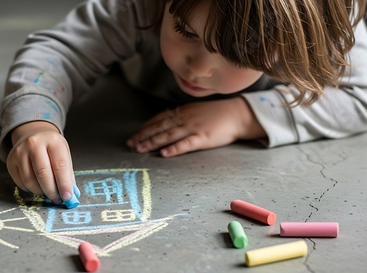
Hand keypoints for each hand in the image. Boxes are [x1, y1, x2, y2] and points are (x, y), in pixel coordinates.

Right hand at [6, 121, 78, 207]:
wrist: (34, 136)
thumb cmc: (52, 148)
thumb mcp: (64, 155)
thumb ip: (67, 175)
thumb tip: (71, 195)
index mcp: (53, 141)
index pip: (60, 165)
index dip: (64, 184)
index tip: (68, 197)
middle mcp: (34, 144)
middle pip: (43, 173)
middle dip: (52, 191)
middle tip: (57, 199)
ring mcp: (20, 151)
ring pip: (30, 180)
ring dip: (40, 192)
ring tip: (47, 193)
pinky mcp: (10, 161)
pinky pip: (20, 182)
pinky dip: (30, 189)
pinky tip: (37, 187)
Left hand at [126, 97, 265, 156]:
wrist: (236, 115)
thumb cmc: (216, 114)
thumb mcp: (195, 111)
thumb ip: (181, 116)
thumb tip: (166, 123)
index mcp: (182, 112)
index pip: (159, 119)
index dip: (145, 127)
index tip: (134, 135)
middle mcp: (184, 119)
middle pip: (159, 127)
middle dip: (143, 136)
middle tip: (130, 144)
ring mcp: (193, 128)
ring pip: (168, 135)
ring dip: (152, 142)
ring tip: (140, 148)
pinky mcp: (203, 138)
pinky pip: (186, 144)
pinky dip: (174, 148)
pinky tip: (164, 153)